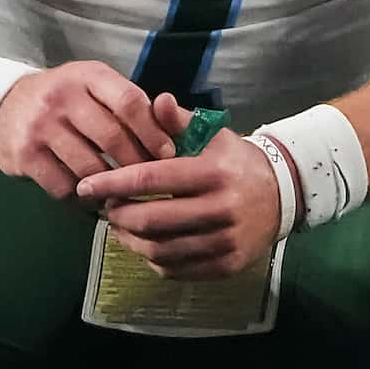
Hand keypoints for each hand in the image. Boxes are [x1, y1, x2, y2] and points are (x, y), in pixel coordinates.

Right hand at [0, 62, 175, 196]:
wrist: (2, 105)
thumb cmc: (64, 99)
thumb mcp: (94, 87)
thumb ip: (130, 105)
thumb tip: (174, 133)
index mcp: (88, 75)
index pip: (130, 102)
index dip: (153, 131)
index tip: (167, 153)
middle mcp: (63, 97)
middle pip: (112, 138)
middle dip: (136, 164)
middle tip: (147, 180)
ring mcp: (41, 126)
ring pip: (90, 168)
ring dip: (109, 186)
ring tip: (120, 192)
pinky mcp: (25, 155)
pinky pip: (64, 186)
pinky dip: (81, 197)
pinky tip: (88, 194)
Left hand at [74, 123, 282, 279]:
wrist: (283, 194)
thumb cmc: (236, 162)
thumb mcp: (213, 135)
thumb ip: (179, 120)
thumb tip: (155, 100)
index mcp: (213, 173)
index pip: (151, 179)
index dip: (112, 184)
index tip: (86, 186)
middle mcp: (221, 209)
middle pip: (151, 220)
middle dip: (118, 215)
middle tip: (105, 208)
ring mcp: (226, 241)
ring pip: (160, 249)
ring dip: (130, 240)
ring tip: (120, 227)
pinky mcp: (227, 265)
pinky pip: (176, 269)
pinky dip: (152, 258)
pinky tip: (146, 244)